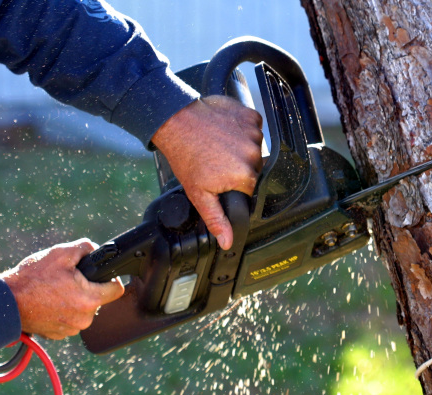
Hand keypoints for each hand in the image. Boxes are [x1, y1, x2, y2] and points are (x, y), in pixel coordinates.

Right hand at [1, 239, 124, 339]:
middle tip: (69, 281)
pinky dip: (64, 311)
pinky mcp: (59, 334)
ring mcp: (71, 329)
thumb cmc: (32, 278)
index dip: (110, 278)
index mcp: (89, 300)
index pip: (116, 289)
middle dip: (88, 288)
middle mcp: (84, 319)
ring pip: (84, 310)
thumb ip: (86, 248)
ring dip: (75, 300)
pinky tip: (50, 302)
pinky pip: (70, 320)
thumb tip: (97, 250)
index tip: (100, 275)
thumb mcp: (61, 253)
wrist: (6, 302)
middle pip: (98, 299)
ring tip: (56, 291)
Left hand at [151, 95, 262, 249]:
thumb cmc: (185, 156)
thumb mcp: (199, 194)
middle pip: (255, 167)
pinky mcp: (250, 116)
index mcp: (245, 176)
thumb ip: (217, 219)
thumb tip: (228, 242)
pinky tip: (225, 132)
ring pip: (255, 147)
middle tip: (218, 162)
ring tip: (219, 145)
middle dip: (240, 167)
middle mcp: (254, 154)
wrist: (176, 121)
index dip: (237, 185)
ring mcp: (254, 133)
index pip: (252, 188)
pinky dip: (243, 129)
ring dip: (242, 147)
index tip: (223, 178)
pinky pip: (254, 127)